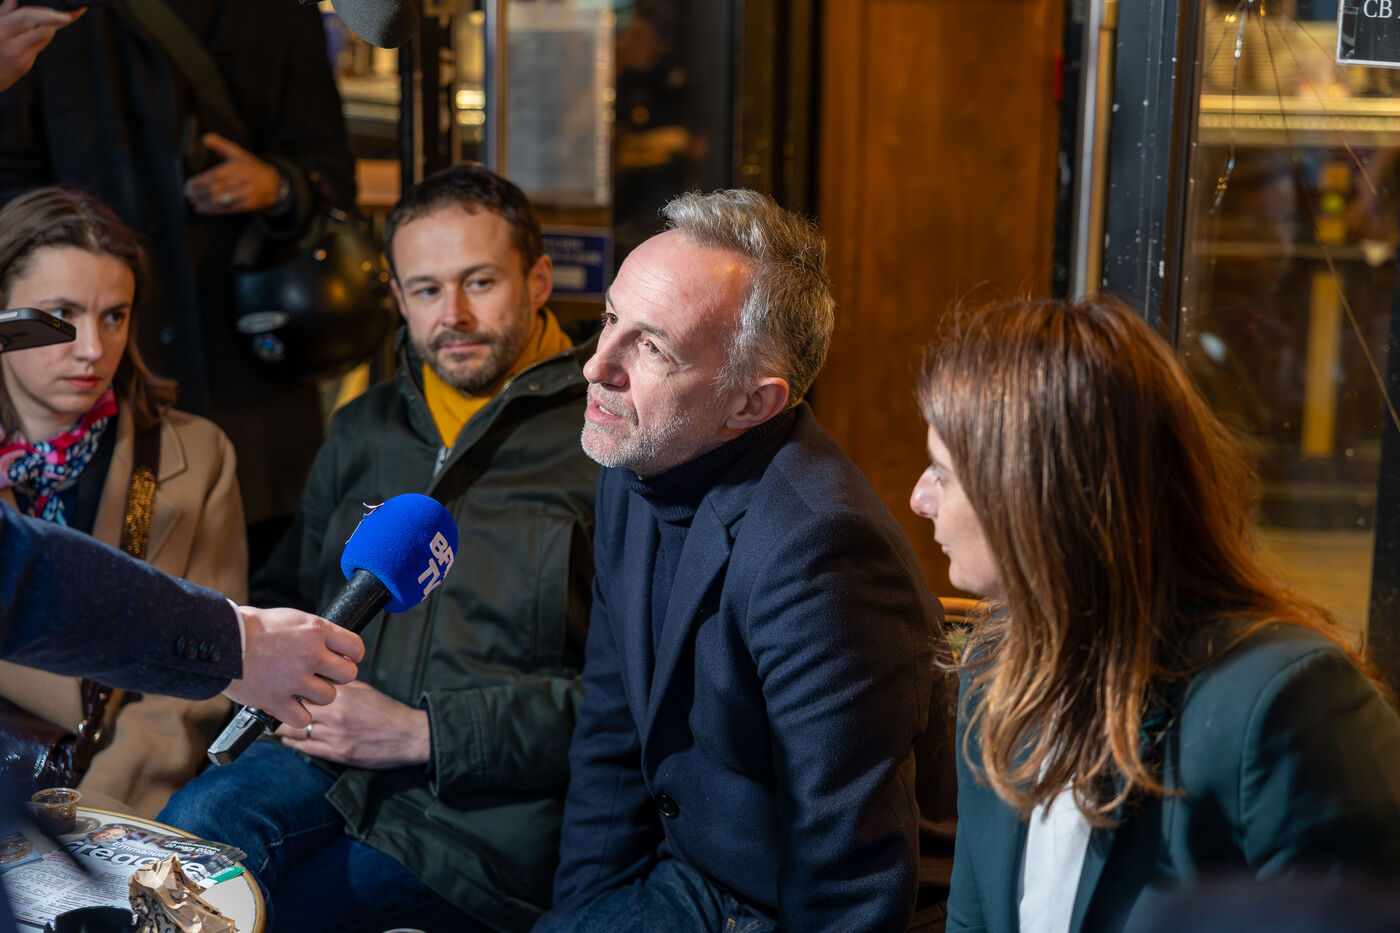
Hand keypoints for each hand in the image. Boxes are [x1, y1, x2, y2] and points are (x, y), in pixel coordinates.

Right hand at [0, 0, 81, 93]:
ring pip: (43, 38)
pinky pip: (37, 47)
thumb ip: (3, 12)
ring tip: (60, 18)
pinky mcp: (24, 65)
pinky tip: (45, 30)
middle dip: (58, 21)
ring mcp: (20, 58)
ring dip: (51, 27)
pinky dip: (42, 37)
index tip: (68, 15)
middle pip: (42, 29)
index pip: (28, 18)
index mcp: (1, 31)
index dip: (49, 14)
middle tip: (71, 15)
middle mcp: (12, 46)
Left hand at [184, 133, 283, 214]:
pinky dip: (212, 210)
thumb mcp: (238, 153)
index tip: (188, 185)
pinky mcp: (248, 205)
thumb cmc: (252, 168)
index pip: (214, 175)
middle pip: (215, 189)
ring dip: (203, 202)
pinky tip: (203, 208)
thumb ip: (220, 145)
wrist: (273, 183)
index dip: (199, 182)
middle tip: (189, 194)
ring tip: (194, 202)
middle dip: (198, 193)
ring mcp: (246, 194)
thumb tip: (205, 139)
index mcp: (238, 167)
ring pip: (220, 201)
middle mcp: (242, 180)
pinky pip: (227, 209)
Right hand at [222, 606, 363, 726]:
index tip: (344, 659)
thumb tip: (331, 642)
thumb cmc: (250, 626)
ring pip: (328, 697)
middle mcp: (311, 655)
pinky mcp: (277, 700)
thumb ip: (313, 632)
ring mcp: (295, 679)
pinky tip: (289, 706)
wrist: (220, 640)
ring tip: (300, 689)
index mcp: (316, 630)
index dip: (352, 655)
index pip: (355, 647)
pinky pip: (303, 718)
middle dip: (336, 676)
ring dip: (316, 696)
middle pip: (348, 675)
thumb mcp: (290, 618)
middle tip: (321, 675)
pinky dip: (297, 716)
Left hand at [276, 680, 430, 769]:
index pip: (305, 687)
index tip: (276, 684)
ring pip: (296, 730)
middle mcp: (336, 714)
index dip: (287, 686)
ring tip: (272, 723)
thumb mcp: (364, 690)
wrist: (409, 736)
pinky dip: (293, 743)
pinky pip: (306, 748)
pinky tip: (287, 739)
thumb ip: (339, 685)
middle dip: (278, 706)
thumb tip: (317, 677)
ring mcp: (336, 736)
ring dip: (281, 727)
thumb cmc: (388, 712)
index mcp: (343, 694)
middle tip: (266, 703)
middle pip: (295, 708)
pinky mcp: (338, 754)